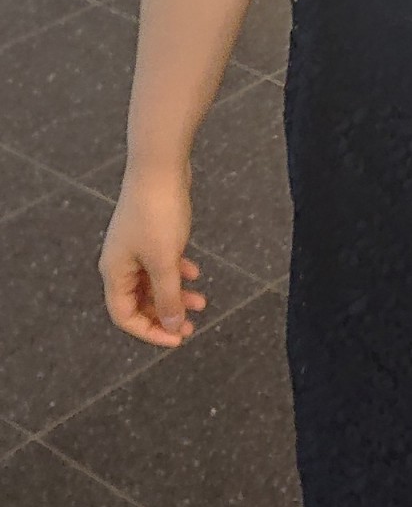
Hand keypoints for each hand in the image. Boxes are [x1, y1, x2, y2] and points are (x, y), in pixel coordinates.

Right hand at [98, 161, 207, 347]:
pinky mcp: (151, 233)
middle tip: (191, 326)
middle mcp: (121, 262)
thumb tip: (171, 326)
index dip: (149, 332)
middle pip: (140, 302)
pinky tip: (196, 273)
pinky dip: (178, 271)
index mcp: (115, 272)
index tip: (177, 338)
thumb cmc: (158, 215)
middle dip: (165, 315)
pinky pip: (162, 263)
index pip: (124, 316)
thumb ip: (168, 297)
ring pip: (154, 282)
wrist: (160, 168)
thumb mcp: (165, 262)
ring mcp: (135, 247)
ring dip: (176, 294)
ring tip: (202, 302)